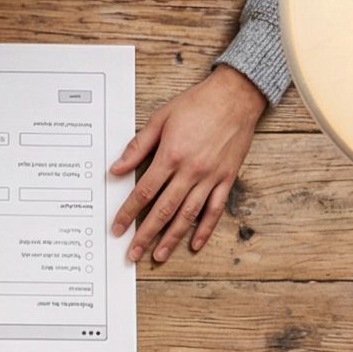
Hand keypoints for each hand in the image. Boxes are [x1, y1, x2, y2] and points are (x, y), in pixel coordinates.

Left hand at [110, 67, 268, 264]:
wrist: (236, 95)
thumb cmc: (197, 104)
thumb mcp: (160, 119)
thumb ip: (138, 147)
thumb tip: (116, 169)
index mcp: (171, 156)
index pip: (144, 192)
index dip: (127, 213)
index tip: (117, 228)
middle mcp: (191, 170)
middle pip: (163, 210)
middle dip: (145, 234)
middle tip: (132, 254)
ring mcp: (211, 177)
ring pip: (188, 215)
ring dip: (172, 238)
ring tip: (158, 255)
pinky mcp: (227, 178)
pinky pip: (215, 209)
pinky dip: (205, 228)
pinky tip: (194, 243)